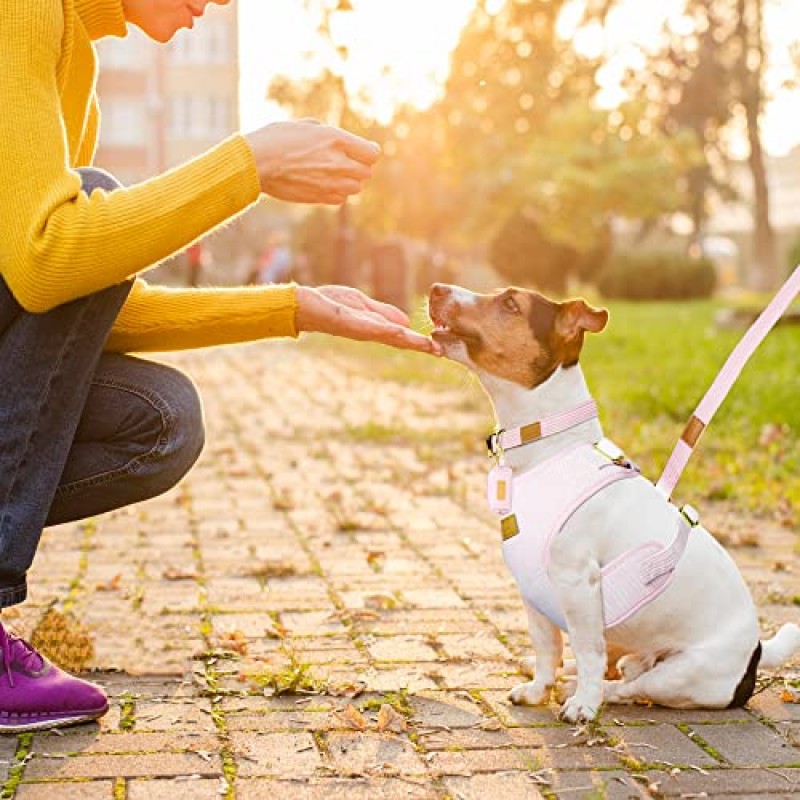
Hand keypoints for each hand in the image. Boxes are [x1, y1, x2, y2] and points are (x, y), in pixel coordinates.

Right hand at [243, 120, 380, 204]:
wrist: (256, 163)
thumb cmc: (276, 139)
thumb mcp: (305, 126)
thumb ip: (327, 133)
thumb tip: (339, 139)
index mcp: (336, 140)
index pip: (372, 153)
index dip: (368, 151)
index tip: (363, 150)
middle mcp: (337, 163)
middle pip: (367, 172)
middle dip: (359, 167)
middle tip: (346, 162)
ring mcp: (330, 183)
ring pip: (356, 188)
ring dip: (349, 181)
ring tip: (333, 174)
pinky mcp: (320, 197)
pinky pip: (341, 199)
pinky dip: (337, 193)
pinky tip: (324, 184)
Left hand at [295, 285, 442, 354]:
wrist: (304, 305)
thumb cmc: (329, 303)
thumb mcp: (362, 304)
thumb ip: (383, 313)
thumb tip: (407, 324)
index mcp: (373, 327)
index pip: (400, 336)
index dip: (419, 342)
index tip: (438, 348)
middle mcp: (369, 332)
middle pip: (398, 341)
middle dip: (419, 346)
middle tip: (440, 353)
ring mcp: (359, 329)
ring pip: (389, 336)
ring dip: (410, 341)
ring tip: (429, 346)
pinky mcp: (349, 324)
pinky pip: (371, 328)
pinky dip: (388, 331)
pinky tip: (402, 333)